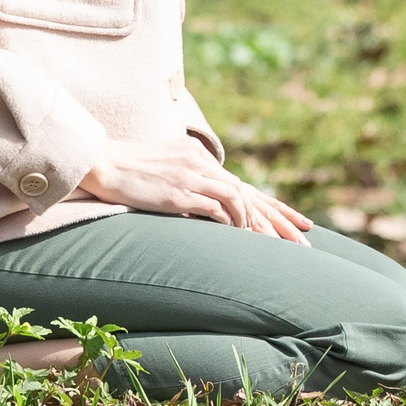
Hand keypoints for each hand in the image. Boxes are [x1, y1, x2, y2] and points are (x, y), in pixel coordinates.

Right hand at [80, 137, 313, 243]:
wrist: (101, 162)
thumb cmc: (129, 171)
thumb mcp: (167, 170)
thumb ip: (189, 181)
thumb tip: (205, 208)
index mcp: (201, 160)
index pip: (248, 187)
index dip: (277, 207)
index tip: (301, 224)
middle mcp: (202, 165)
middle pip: (252, 194)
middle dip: (281, 221)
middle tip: (304, 243)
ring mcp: (191, 178)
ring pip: (239, 199)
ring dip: (255, 224)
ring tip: (269, 245)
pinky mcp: (178, 193)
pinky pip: (214, 207)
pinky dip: (230, 222)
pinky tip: (239, 237)